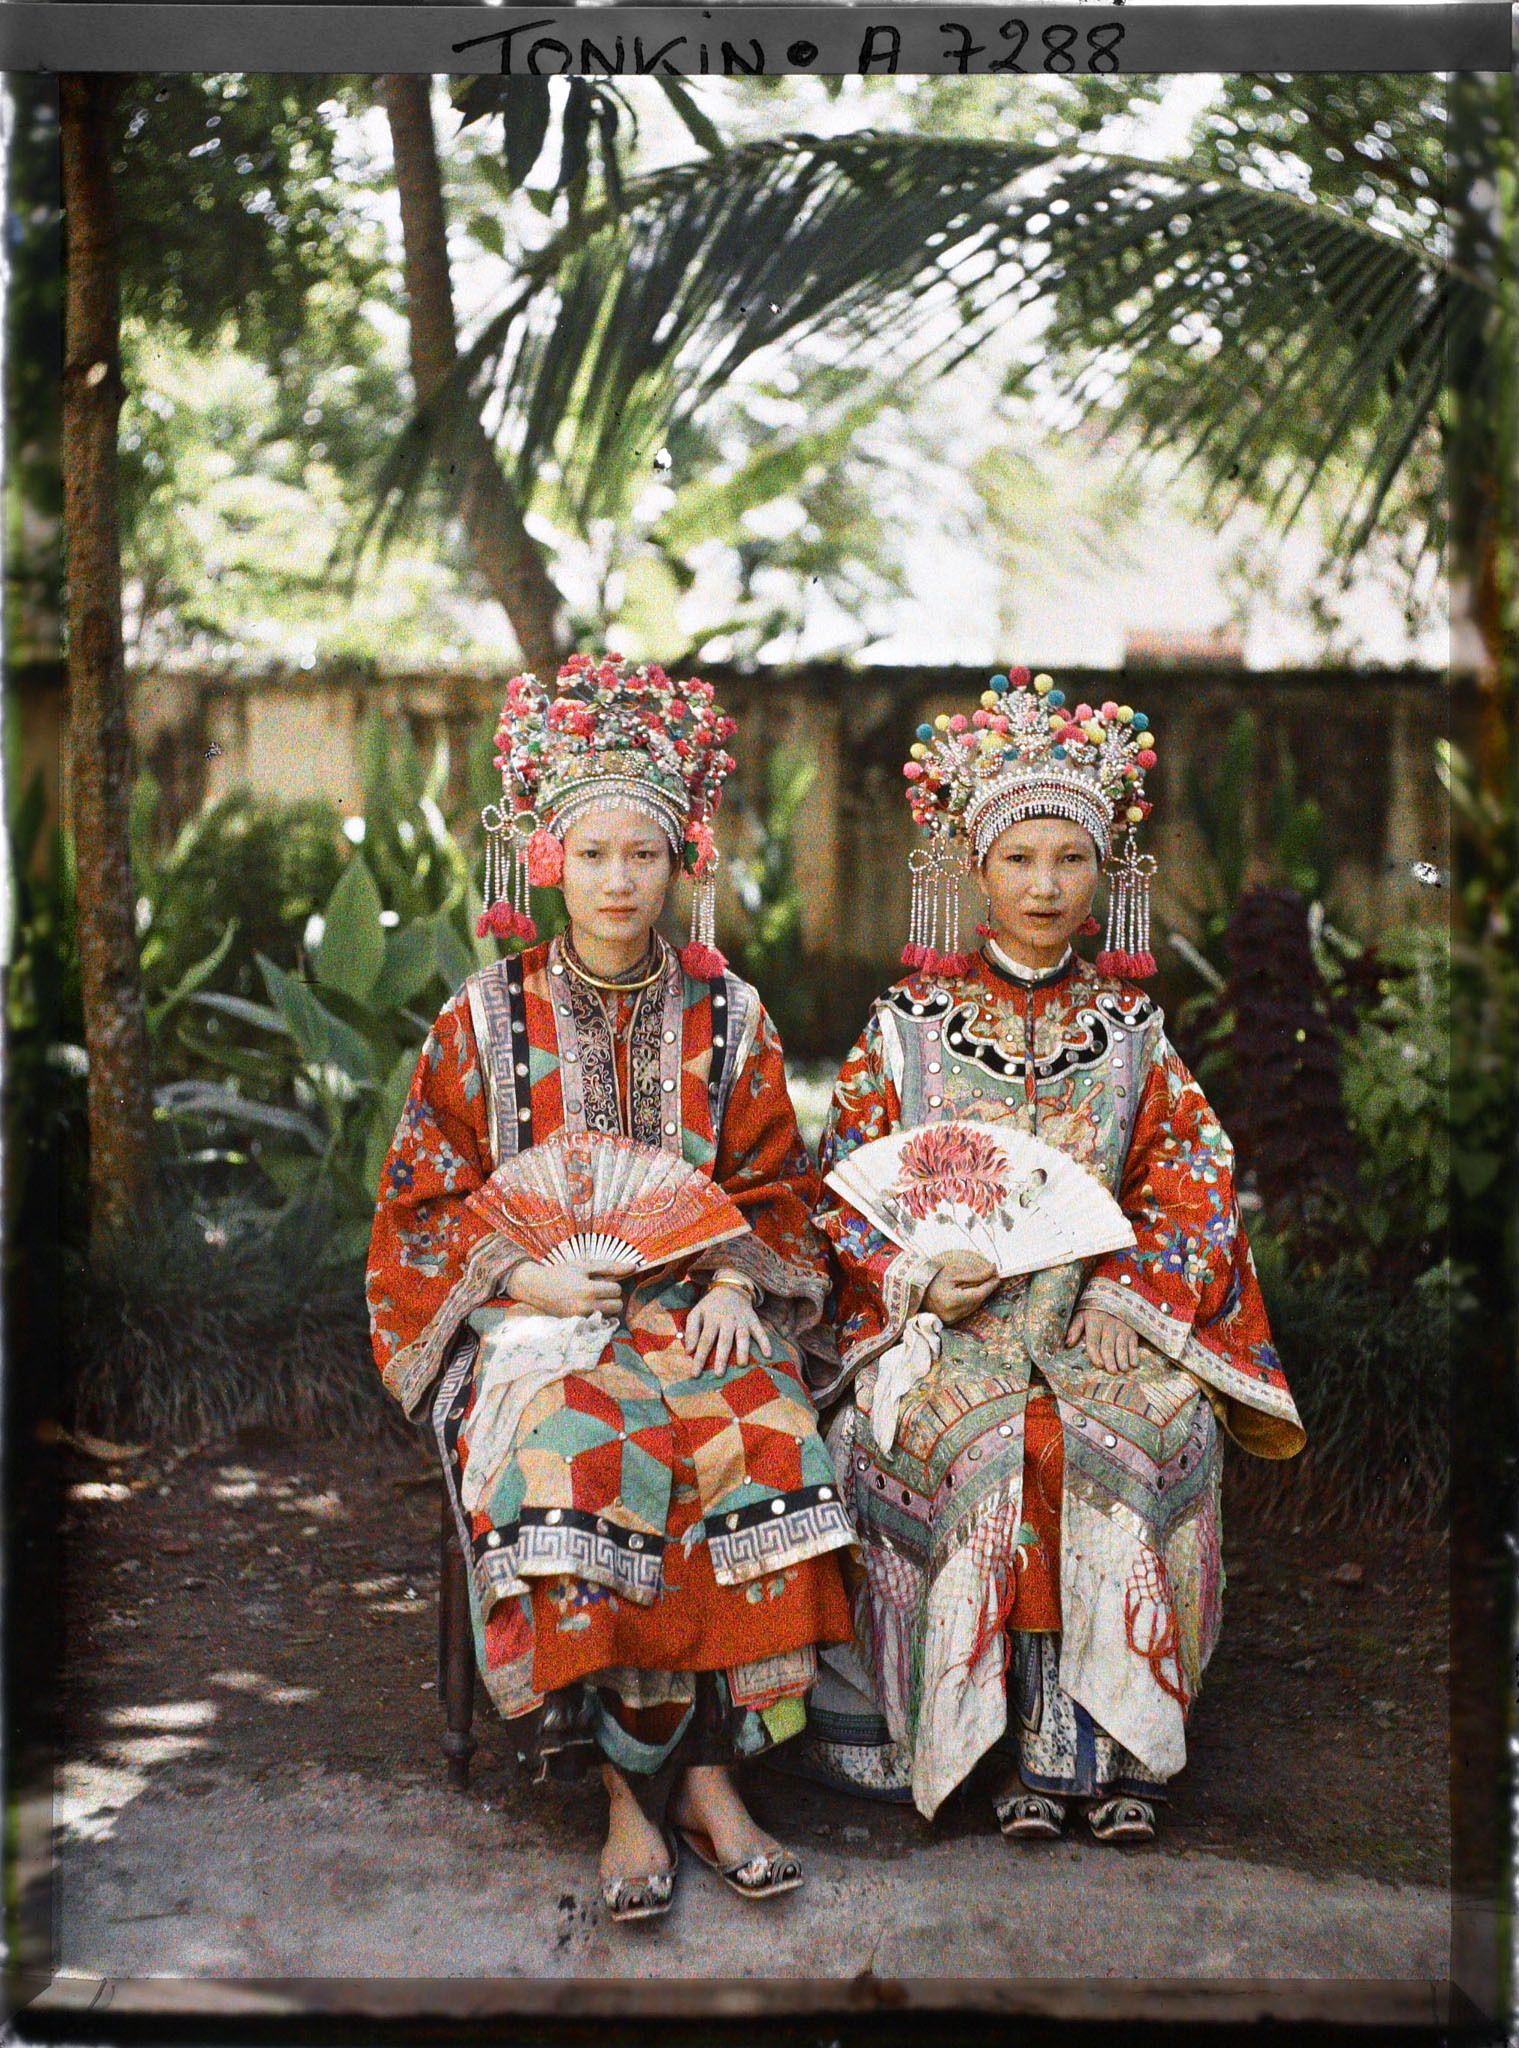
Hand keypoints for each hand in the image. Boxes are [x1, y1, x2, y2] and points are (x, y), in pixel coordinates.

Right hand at [507, 1260, 625, 1319]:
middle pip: (617, 1306)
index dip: (613, 1285)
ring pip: (609, 1316)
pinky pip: (598, 1323)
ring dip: (606, 1308)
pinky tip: (588, 1308)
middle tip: (600, 1292)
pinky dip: (597, 1316)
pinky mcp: (576, 1325)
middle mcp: (585, 1307)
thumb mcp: (584, 1266)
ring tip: (594, 1299)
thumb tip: (634, 1267)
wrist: (537, 1288)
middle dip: (613, 1298)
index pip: (617, 1290)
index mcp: (588, 1289)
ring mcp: (580, 1318)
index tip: (602, 1282)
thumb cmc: (562, 1273)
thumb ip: (610, 1267)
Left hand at [686, 1284, 772, 1373]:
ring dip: (742, 1350)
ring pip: (742, 1336)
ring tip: (741, 1364)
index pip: (705, 1341)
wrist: (731, 1288)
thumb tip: (689, 1351)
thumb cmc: (711, 1306)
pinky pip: (760, 1331)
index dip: (700, 1357)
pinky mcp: (753, 1320)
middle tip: (719, 1374)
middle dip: (721, 1357)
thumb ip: (691, 1331)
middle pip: (724, 1341)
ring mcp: (741, 1321)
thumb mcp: (696, 1313)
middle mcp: (727, 1320)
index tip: (695, 1374)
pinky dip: (765, 1342)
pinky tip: (768, 1354)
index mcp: (711, 1319)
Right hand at [923, 1249, 999, 1324]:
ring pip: (974, 1306)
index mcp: (953, 1301)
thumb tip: (993, 1270)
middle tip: (990, 1275)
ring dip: (979, 1294)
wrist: (916, 1289)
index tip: (996, 1273)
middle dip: (986, 1288)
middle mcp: (954, 1314)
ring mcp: (952, 1320)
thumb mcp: (954, 1272)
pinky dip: (970, 1301)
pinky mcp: (951, 1321)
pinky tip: (969, 1291)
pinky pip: (967, 1310)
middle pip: (978, 1301)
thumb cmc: (933, 1278)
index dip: (990, 1284)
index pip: (979, 1294)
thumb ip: (975, 1274)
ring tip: (980, 1281)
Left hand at [1065, 1306, 1141, 1372]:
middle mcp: (1108, 1325)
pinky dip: (1135, 1353)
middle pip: (1108, 1346)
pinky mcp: (1132, 1328)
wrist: (1115, 1292)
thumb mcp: (1082, 1314)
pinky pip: (1134, 1342)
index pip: (1093, 1341)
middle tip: (1112, 1371)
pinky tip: (1134, 1363)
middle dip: (1110, 1360)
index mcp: (1094, 1322)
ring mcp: (1122, 1327)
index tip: (1098, 1365)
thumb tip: (1068, 1344)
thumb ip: (1075, 1328)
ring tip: (1123, 1369)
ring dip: (1123, 1358)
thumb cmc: (1095, 1308)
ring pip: (1122, 1345)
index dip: (1095, 1354)